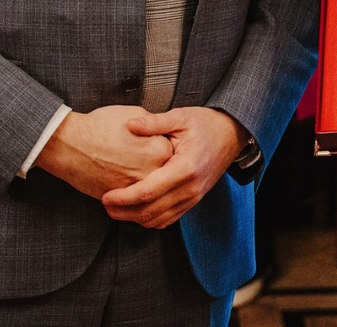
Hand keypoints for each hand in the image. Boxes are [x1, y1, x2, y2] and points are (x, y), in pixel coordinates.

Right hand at [35, 106, 174, 198]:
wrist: (70, 145)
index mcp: (160, 150)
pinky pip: (135, 200)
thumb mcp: (134, 115)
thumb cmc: (99, 127)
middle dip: (158, 167)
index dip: (165, 147)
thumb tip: (161, 131)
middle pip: (165, 173)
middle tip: (144, 158)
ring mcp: (136, 188)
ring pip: (150, 190)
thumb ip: (154, 125)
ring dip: (148, 184)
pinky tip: (125, 180)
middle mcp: (152, 172)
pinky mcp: (121, 199)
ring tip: (134, 169)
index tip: (158, 144)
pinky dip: (133, 194)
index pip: (174, 152)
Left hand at [100, 107, 245, 228]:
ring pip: (158, 220)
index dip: (124, 197)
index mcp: (186, 167)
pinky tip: (136, 210)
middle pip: (150, 211)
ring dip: (134, 218)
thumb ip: (154, 122)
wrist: (231, 134)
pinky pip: (168, 219)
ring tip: (116, 208)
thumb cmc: (205, 124)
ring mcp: (193, 197)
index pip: (149, 191)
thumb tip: (130, 125)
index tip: (106, 195)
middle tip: (105, 205)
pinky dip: (149, 219)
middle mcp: (191, 187)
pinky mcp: (193, 201)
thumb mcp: (180, 117)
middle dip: (124, 212)